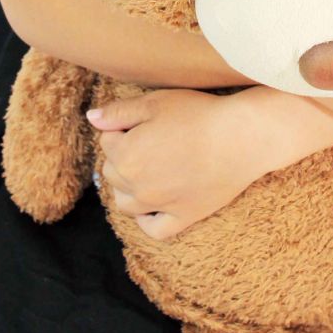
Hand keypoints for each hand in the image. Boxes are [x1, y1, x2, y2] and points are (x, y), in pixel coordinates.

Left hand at [86, 87, 269, 239]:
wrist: (241, 137)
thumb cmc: (199, 114)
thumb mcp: (155, 102)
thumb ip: (118, 112)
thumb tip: (91, 119)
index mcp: (125, 156)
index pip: (107, 142)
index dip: (122, 128)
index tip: (143, 120)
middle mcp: (136, 186)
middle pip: (113, 173)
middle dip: (123, 156)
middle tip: (150, 139)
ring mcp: (159, 206)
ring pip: (126, 203)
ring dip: (129, 187)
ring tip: (149, 168)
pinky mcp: (182, 217)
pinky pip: (154, 229)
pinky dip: (147, 220)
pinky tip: (153, 205)